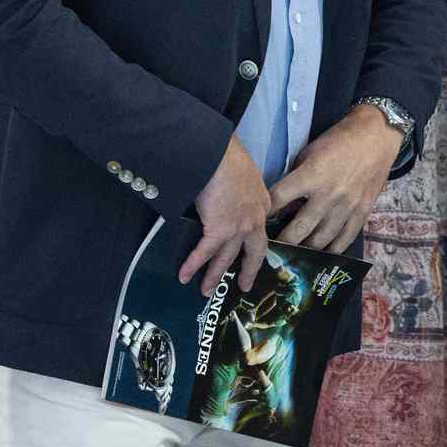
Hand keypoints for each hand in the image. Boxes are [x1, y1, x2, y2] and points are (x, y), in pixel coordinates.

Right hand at [183, 134, 269, 294]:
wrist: (219, 155)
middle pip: (254, 251)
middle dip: (248, 271)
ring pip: (227, 258)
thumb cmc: (228, 158)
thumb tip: (226, 193)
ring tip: (206, 291)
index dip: (256, 244)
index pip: (261, 230)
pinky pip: (204, 252)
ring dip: (214, 276)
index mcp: (262, 203)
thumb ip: (240, 190)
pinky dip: (193, 264)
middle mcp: (256, 218)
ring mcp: (240, 227)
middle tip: (244, 286)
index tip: (253, 255)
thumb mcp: (243, 174)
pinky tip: (184, 276)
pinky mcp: (220, 229)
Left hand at [269, 105, 400, 252]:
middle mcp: (328, 194)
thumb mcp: (310, 151)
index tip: (259, 220)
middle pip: (298, 230)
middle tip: (275, 246)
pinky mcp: (363, 211)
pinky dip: (332, 249)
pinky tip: (323, 250)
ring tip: (297, 249)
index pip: (278, 200)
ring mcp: (347, 206)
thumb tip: (284, 200)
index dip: (265, 212)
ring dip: (305, 247)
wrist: (377, 136)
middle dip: (282, 241)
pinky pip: (345, 239)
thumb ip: (296, 176)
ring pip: (320, 240)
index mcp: (311, 175)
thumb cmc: (339, 140)